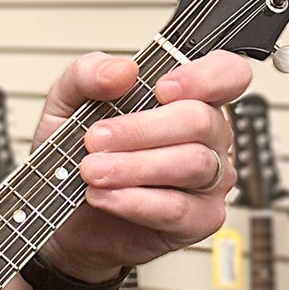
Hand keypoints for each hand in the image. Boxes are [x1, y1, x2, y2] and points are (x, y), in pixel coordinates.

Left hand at [31, 50, 251, 279]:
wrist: (60, 211)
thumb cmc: (76, 151)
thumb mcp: (67, 101)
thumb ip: (88, 74)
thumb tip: (121, 70)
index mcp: (188, 97)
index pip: (228, 74)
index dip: (204, 77)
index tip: (161, 88)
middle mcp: (208, 136)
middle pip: (201, 120)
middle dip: (142, 129)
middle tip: (96, 140)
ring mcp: (210, 178)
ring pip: (193, 164)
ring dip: (134, 167)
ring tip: (92, 171)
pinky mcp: (199, 219)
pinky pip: (178, 208)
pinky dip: (135, 201)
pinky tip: (104, 195)